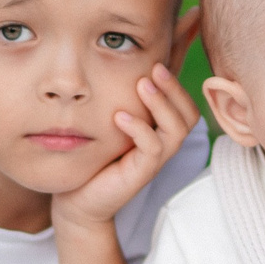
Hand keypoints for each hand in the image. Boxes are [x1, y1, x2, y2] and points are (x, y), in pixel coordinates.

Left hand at [52, 63, 202, 230]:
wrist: (76, 200)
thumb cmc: (92, 159)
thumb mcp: (107, 125)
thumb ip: (120, 103)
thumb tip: (117, 66)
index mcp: (159, 133)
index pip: (184, 106)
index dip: (176, 85)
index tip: (156, 63)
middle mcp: (162, 146)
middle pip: (189, 115)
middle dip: (174, 89)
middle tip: (155, 68)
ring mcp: (154, 161)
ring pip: (176, 130)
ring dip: (161, 104)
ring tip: (142, 85)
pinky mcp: (141, 174)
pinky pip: (153, 148)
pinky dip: (140, 129)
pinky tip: (120, 116)